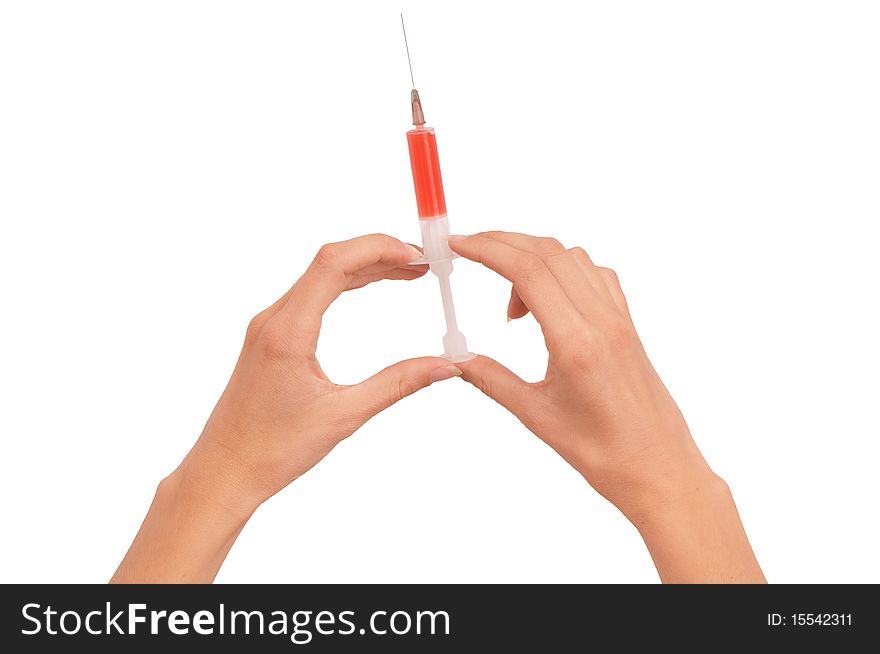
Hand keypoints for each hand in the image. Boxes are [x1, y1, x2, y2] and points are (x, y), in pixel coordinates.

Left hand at [113, 234, 460, 581]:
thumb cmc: (272, 450)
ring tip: (409, 272)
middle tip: (424, 263)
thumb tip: (444, 365)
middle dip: (379, 254)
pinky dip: (346, 284)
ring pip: (321, 276)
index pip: (333, 263)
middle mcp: (273, 319)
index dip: (378, 249)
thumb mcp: (344, 416)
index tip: (416, 257)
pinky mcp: (271, 337)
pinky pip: (312, 294)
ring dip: (365, 267)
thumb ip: (397, 384)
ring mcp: (269, 326)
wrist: (223, 472)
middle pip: (330, 262)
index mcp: (287, 332)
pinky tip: (370, 287)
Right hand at [449, 232, 764, 582]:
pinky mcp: (628, 325)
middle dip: (503, 243)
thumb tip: (456, 360)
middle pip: (548, 253)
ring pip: (572, 259)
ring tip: (511, 306)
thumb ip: (492, 380)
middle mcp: (601, 320)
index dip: (488, 250)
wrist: (660, 469)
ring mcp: (619, 319)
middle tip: (470, 251)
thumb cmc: (605, 453)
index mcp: (577, 341)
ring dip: (533, 259)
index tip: (459, 245)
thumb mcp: (537, 417)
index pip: (528, 271)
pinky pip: (595, 276)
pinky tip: (547, 304)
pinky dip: (563, 271)